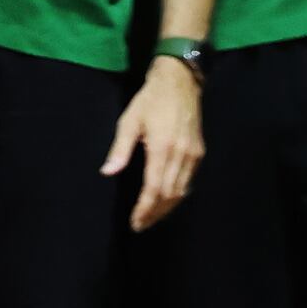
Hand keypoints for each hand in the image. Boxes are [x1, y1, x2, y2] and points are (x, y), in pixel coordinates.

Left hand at [105, 53, 204, 231]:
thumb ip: (120, 149)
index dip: (145, 208)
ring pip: (182, 190)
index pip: (154, 188)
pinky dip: (178, 194)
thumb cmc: (149, 100)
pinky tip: (166, 200)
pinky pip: (189, 180)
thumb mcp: (129, 120)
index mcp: (162, 147)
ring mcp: (193, 154)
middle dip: (155, 212)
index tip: (135, 221)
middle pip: (170, 194)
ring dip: (167, 207)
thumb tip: (108, 172)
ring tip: (151, 218)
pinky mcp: (199, 152)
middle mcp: (182, 154)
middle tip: (140, 225)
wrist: (180, 82)